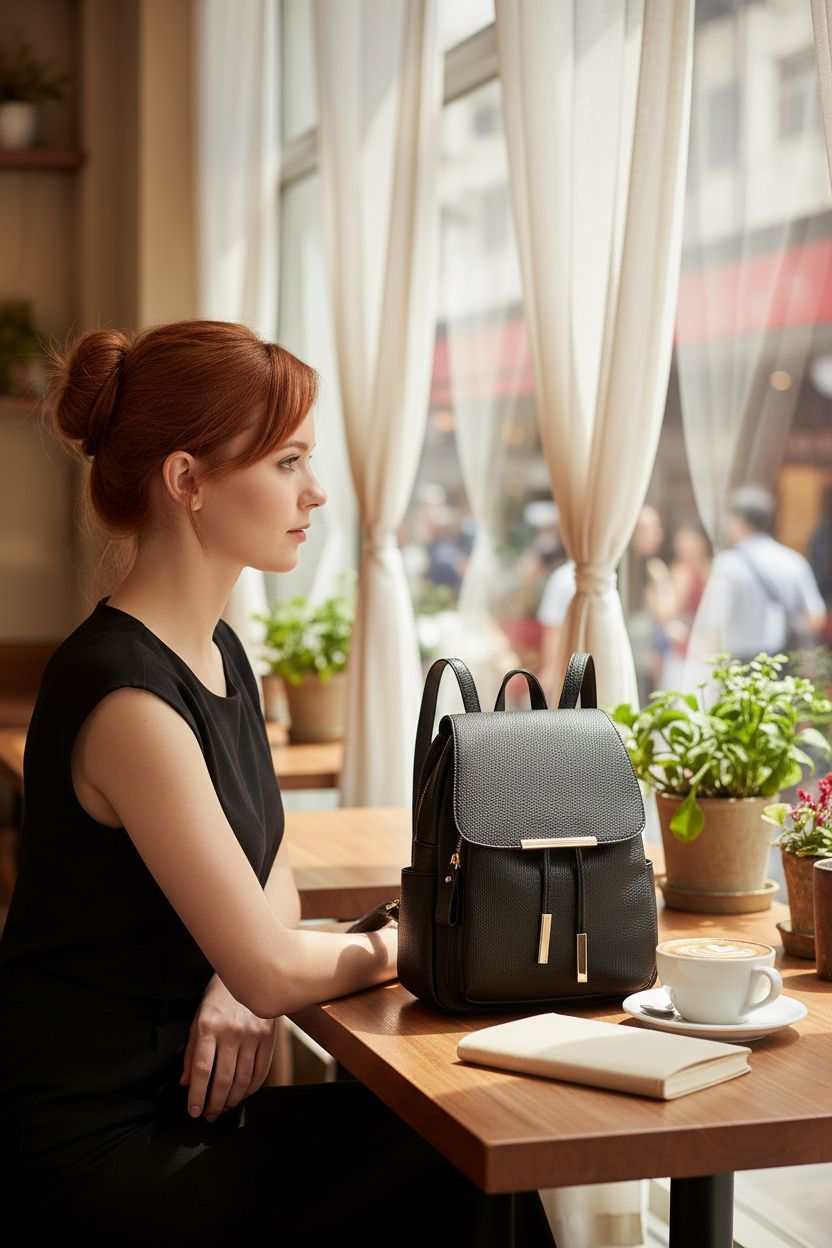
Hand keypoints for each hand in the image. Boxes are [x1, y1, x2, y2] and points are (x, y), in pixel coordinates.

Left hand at [181, 975, 276, 1121]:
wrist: (248, 973)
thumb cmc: (218, 998)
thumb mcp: (198, 1019)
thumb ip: (191, 1052)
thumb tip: (186, 1083)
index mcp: (208, 1026)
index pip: (201, 1069)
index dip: (197, 1095)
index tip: (194, 1111)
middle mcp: (230, 1032)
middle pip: (222, 1079)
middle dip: (214, 1104)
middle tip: (209, 1115)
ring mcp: (252, 1035)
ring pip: (242, 1080)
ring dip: (231, 1100)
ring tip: (224, 1108)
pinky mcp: (268, 1037)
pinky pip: (260, 1071)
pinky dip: (251, 1089)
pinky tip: (242, 1095)